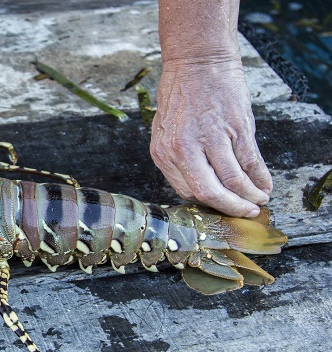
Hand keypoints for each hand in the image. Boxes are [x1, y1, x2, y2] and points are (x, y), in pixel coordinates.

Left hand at [150, 60, 271, 217]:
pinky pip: (250, 162)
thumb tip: (197, 187)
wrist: (198, 61)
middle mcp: (184, 149)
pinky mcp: (236, 128)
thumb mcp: (166, 130)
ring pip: (233, 181)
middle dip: (231, 207)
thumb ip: (178, 158)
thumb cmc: (181, 94)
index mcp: (163, 152)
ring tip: (258, 200)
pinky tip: (265, 185)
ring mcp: (211, 138)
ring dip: (250, 196)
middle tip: (245, 213)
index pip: (187, 191)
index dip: (207, 203)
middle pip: (209, 193)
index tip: (220, 208)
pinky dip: (260, 178)